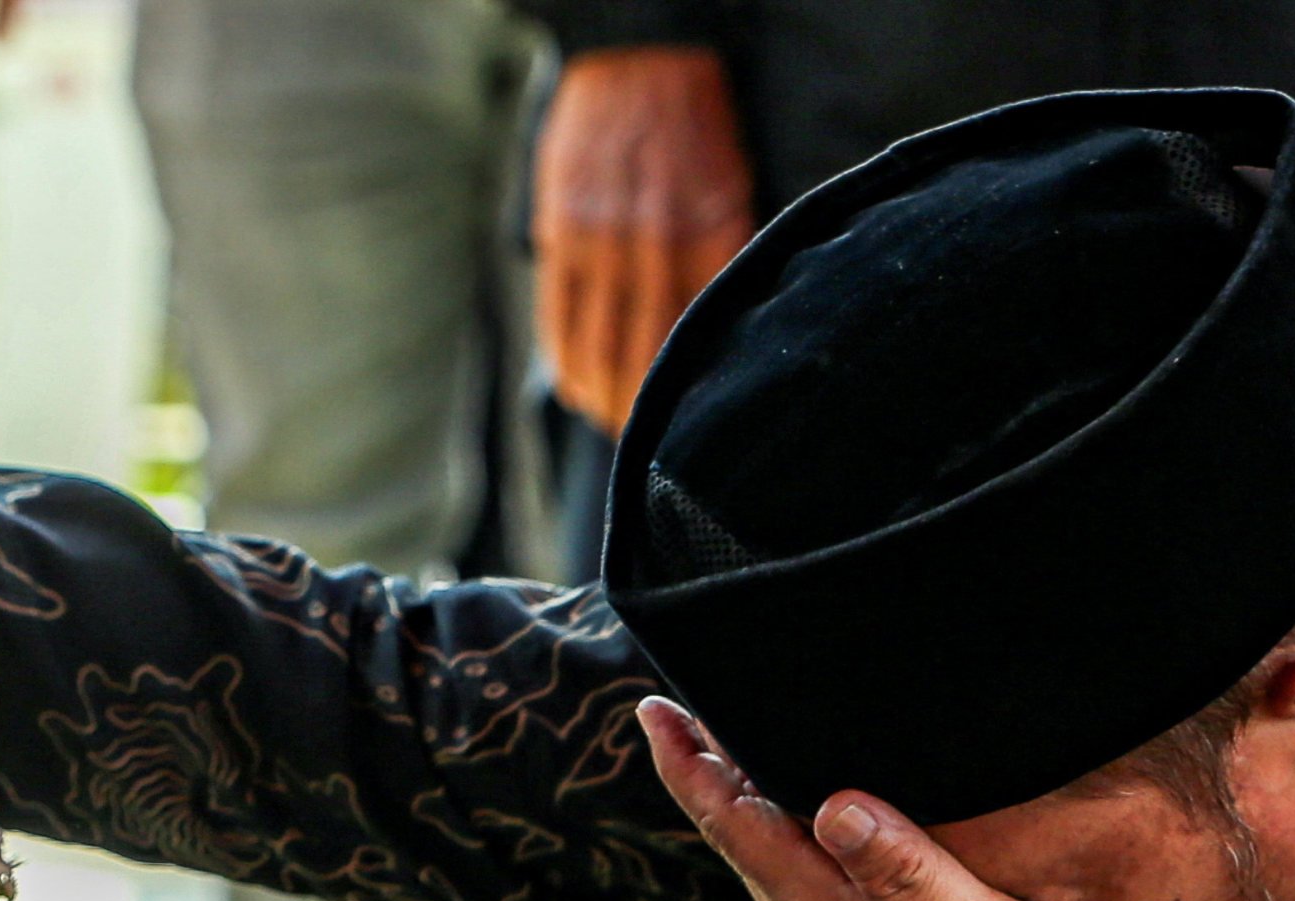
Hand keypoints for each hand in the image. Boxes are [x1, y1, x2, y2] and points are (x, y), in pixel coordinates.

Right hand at [534, 45, 754, 435]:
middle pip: (644, 361)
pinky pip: (558, 314)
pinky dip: (566, 360)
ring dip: (601, 399)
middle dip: (643, 416)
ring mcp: (602, 239)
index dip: (685, 405)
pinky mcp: (562, 228)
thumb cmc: (699, 127)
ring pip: (595, 348)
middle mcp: (655, 244)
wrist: (641, 55)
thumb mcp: (736, 187)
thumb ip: (723, 260)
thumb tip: (721, 337)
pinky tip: (577, 386)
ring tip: (610, 424)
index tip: (685, 439)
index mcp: (709, 236)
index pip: (694, 346)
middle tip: (647, 449)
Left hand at [640, 701, 1135, 900]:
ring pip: (771, 884)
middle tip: (681, 712)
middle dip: (712, 781)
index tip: (652, 709)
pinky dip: (791, 871)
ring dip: (752, 824)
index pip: (738, 829)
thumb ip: (907, 872)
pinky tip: (810, 847)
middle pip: (743, 851)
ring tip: (738, 760)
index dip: (692, 766)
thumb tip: (832, 807)